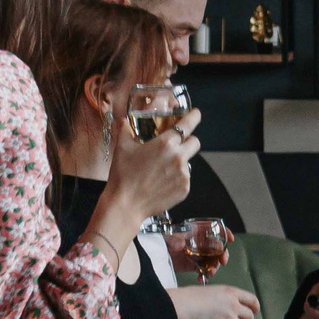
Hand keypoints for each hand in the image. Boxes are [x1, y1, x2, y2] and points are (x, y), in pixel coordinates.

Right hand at [105, 105, 200, 219]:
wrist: (126, 204)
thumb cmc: (123, 175)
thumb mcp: (122, 147)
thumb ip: (125, 130)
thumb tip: (123, 121)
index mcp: (166, 143)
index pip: (188, 124)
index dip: (194, 117)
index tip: (196, 114)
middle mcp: (178, 157)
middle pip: (195, 142)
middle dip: (188, 141)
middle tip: (177, 145)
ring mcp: (184, 174)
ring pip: (189, 162)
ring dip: (180, 162)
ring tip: (162, 169)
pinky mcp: (185, 189)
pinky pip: (185, 178)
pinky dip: (177, 178)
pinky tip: (162, 182)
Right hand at [174, 283, 258, 318]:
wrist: (184, 305)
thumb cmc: (192, 296)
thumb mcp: (212, 291)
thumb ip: (221, 298)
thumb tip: (222, 305)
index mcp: (231, 293)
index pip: (251, 299)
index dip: (255, 306)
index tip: (255, 311)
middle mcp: (233, 306)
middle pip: (249, 315)